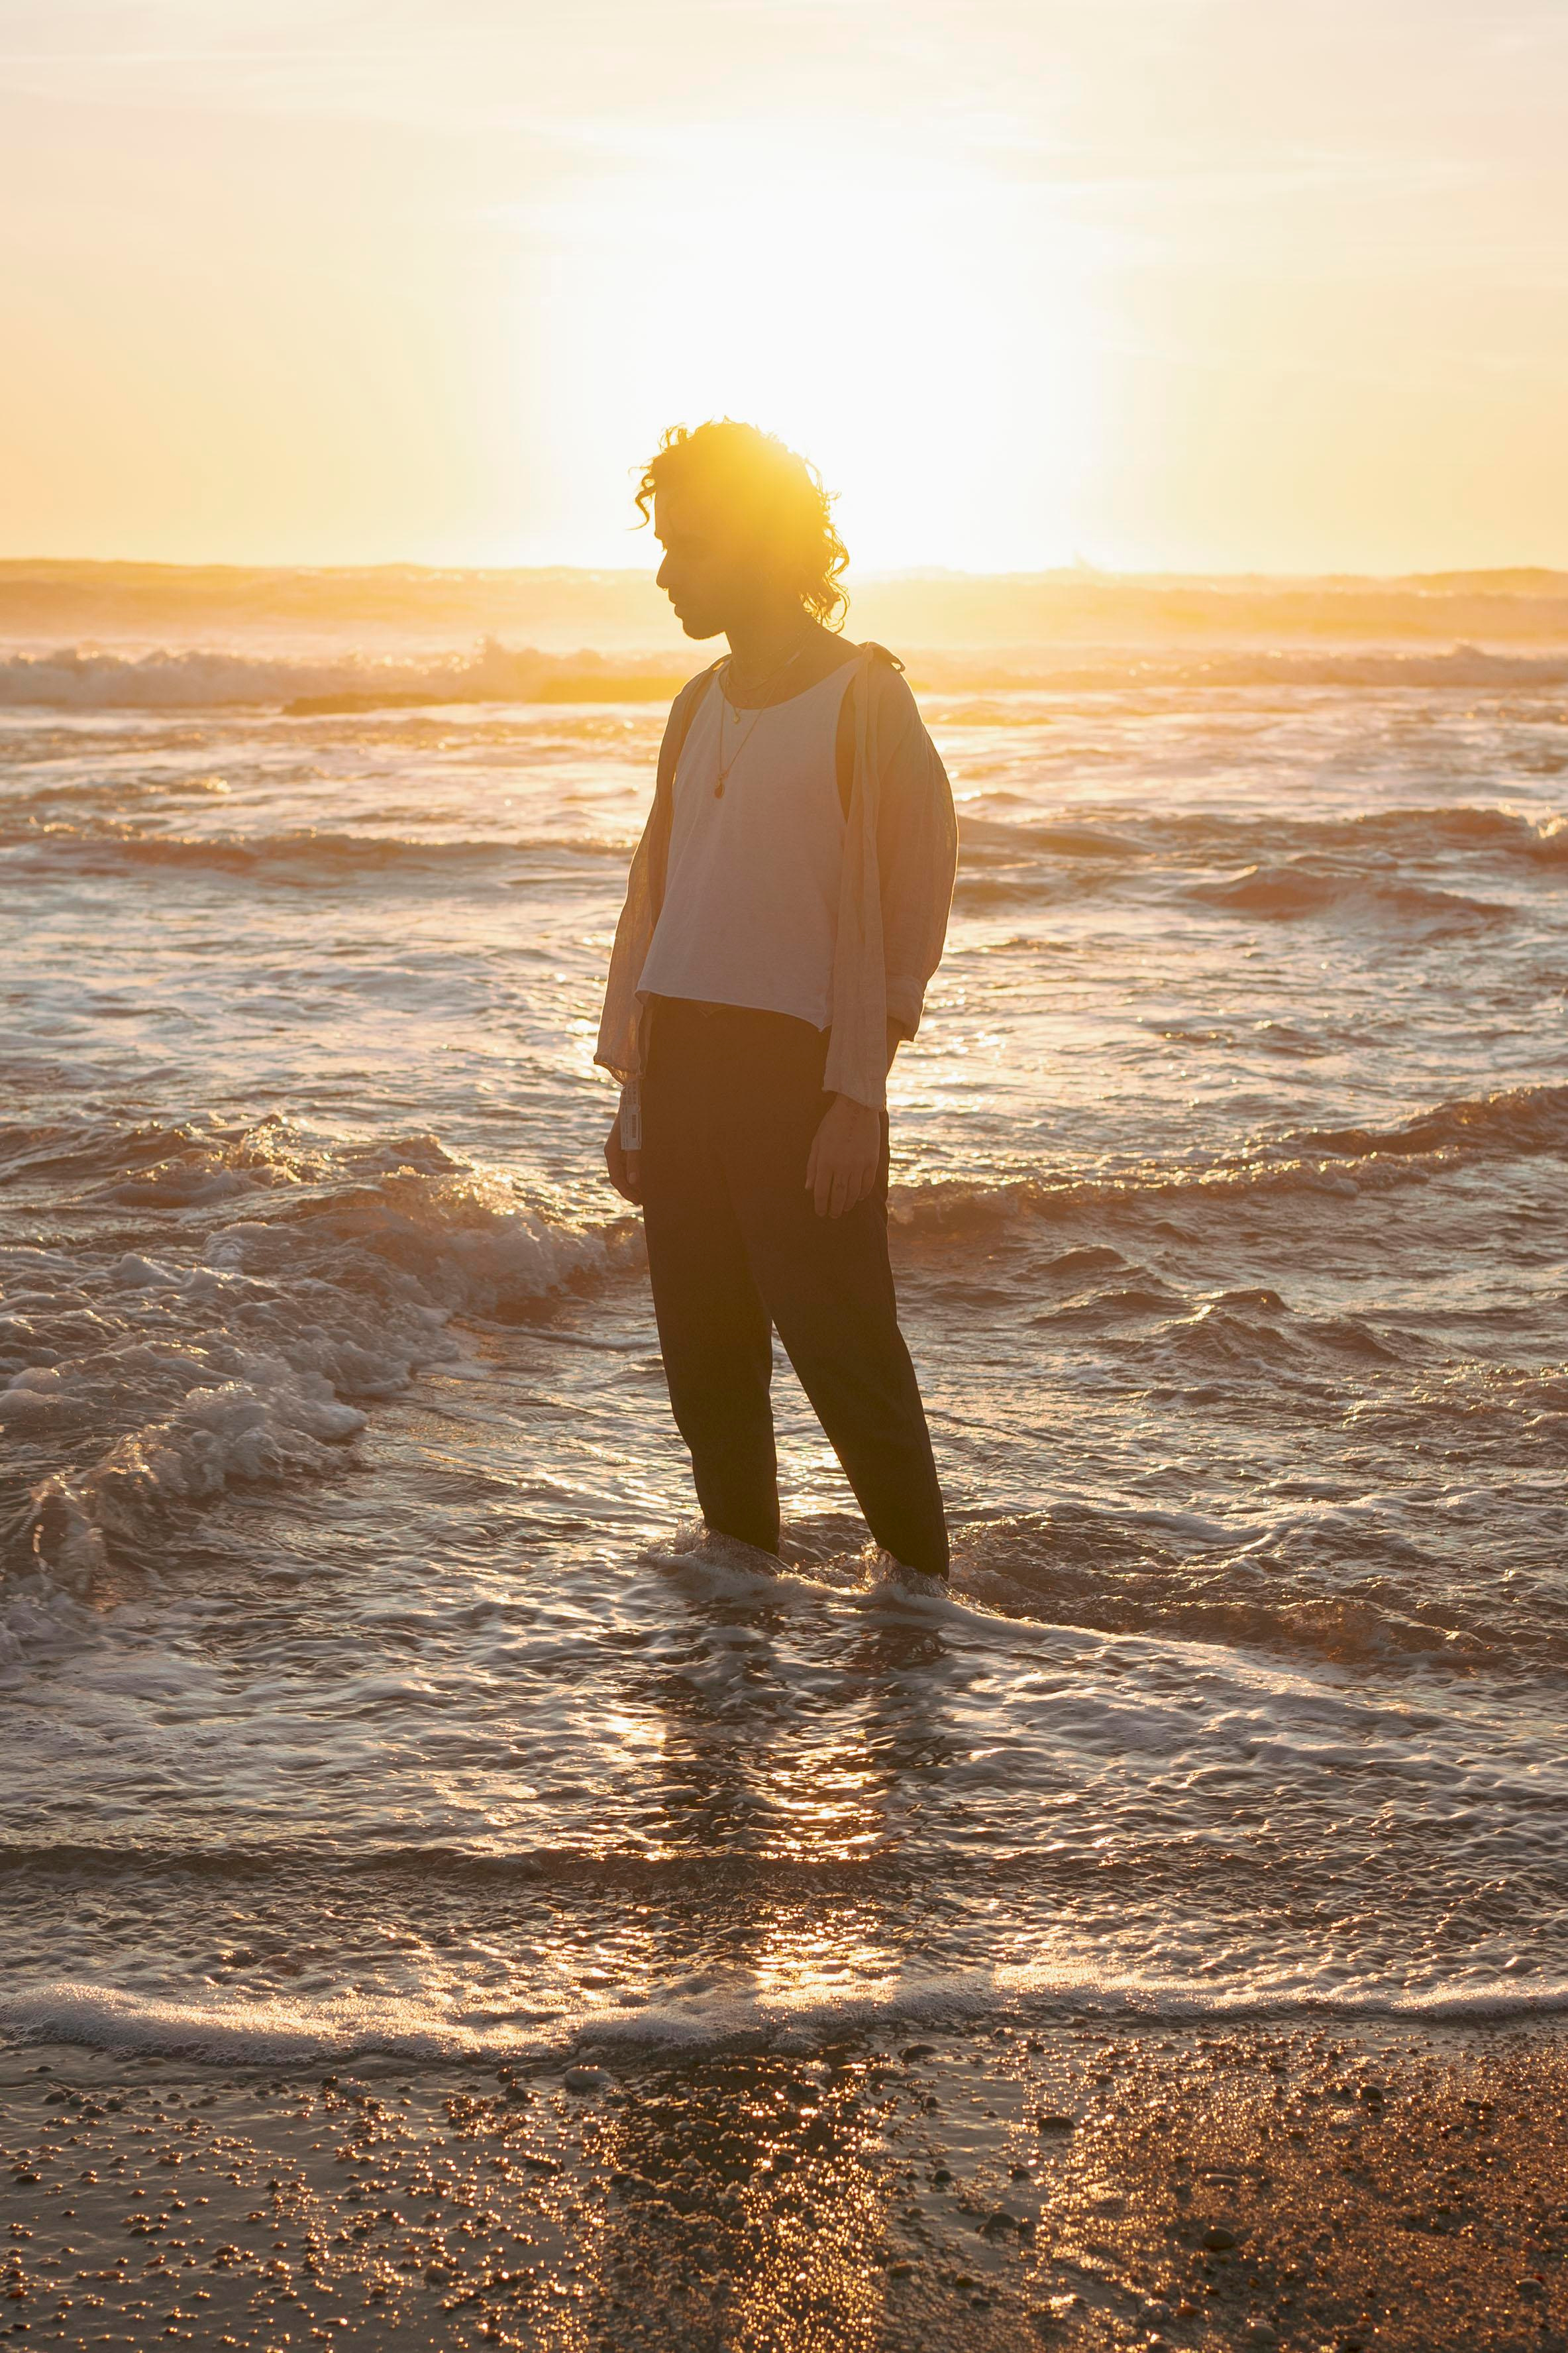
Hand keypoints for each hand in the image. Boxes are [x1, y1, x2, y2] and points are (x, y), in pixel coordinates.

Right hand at [604, 1113, 641, 1203]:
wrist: (636, 1096)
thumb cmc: (636, 1117)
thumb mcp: (636, 1141)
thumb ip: (635, 1161)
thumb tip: (634, 1182)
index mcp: (611, 1153)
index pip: (617, 1180)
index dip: (627, 1193)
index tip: (639, 1202)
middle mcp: (614, 1153)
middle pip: (621, 1177)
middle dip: (632, 1190)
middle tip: (647, 1199)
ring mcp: (620, 1149)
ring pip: (626, 1171)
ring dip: (636, 1181)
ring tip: (650, 1190)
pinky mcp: (627, 1144)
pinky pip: (631, 1163)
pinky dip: (638, 1171)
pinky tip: (649, 1175)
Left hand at [805, 1093, 879, 1218]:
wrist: (857, 1108)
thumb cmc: (832, 1124)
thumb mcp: (817, 1143)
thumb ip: (812, 1166)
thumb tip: (809, 1188)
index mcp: (825, 1162)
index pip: (822, 1192)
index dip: (820, 1205)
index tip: (820, 1213)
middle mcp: (842, 1166)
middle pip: (838, 1195)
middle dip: (834, 1208)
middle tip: (833, 1215)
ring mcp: (858, 1164)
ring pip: (853, 1192)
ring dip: (848, 1204)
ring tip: (844, 1209)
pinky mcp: (871, 1161)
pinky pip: (867, 1183)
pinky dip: (862, 1193)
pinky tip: (858, 1198)